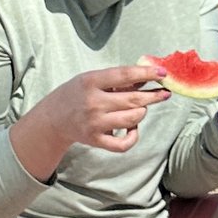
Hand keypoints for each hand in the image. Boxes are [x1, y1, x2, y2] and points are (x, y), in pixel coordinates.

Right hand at [17, 65, 167, 174]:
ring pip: (133, 119)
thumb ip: (117, 79)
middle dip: (153, 96)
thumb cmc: (76, 94)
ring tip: (139, 109)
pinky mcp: (96, 140)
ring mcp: (95, 124)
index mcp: (91, 82)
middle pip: (133, 100)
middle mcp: (93, 103)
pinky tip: (133, 129)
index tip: (163, 73)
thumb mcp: (92, 79)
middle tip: (163, 93)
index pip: (124, 75)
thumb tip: (147, 76)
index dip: (146, 73)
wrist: (53, 118)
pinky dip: (134, 136)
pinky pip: (124, 144)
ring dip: (142, 113)